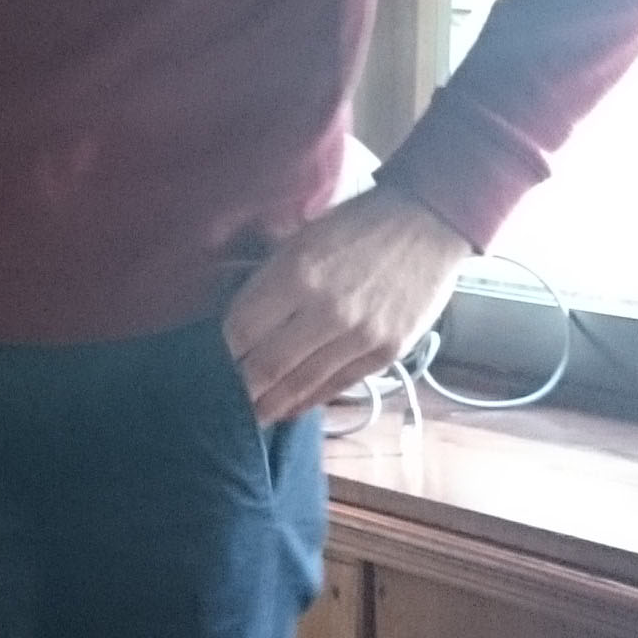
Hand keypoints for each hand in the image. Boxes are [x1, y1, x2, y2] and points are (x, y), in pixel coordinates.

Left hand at [225, 193, 471, 423]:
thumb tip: (236, 323)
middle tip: (220, 403)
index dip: (219, 355)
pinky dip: (309, 401)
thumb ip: (270, 281)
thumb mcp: (302, 237)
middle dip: (238, 389)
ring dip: (269, 405)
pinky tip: (290, 407)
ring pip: (300, 385)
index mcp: (296, 272)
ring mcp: (359, 335)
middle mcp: (326, 310)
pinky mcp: (386, 352)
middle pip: (264, 367)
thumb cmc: (358, 224)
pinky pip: (337, 386)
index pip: (240, 330)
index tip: (206, 366)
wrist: (430, 221)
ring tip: (250, 415)